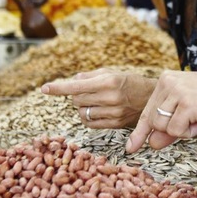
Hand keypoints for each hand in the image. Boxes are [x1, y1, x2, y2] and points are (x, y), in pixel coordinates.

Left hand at [41, 68, 155, 128]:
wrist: (151, 98)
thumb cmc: (130, 82)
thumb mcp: (112, 72)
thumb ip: (91, 76)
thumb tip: (73, 80)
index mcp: (108, 82)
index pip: (76, 86)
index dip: (58, 88)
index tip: (45, 88)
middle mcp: (110, 98)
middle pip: (77, 99)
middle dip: (77, 95)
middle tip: (88, 91)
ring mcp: (113, 113)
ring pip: (82, 112)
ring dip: (83, 107)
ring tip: (94, 101)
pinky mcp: (115, 124)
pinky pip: (90, 123)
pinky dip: (88, 117)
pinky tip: (96, 111)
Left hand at [126, 70, 196, 151]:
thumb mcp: (190, 110)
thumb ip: (170, 125)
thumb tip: (152, 143)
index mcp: (167, 79)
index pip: (147, 110)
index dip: (140, 131)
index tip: (131, 147)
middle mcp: (168, 82)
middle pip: (152, 121)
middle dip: (169, 130)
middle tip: (193, 122)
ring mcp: (177, 92)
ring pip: (161, 127)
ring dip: (181, 131)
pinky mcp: (187, 104)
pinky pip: (175, 131)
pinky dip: (189, 132)